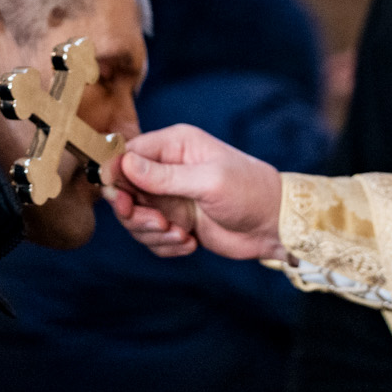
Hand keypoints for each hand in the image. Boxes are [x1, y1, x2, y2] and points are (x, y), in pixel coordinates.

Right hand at [103, 124, 286, 261]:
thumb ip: (164, 176)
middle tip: (158, 224)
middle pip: (125, 189)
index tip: (122, 199)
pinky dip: (166, 246)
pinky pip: (152, 237)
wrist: (273, 225)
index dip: (117, 175)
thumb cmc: (249, 192)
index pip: (129, 153)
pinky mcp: (175, 222)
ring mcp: (170, 197)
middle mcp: (167, 169)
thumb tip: (124, 164)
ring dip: (153, 233)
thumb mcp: (208, 181)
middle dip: (135, 212)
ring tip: (181, 235)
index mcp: (175, 145)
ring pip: (135, 218)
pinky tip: (190, 243)